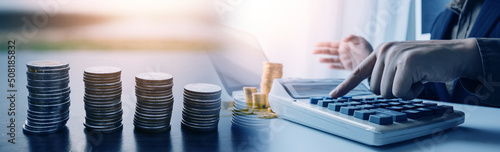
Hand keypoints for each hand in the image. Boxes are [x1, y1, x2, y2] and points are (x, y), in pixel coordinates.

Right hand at [313, 35, 372, 69]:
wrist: (375, 60)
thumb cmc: (368, 48)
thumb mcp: (361, 41)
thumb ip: (352, 38)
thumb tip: (342, 39)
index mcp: (345, 45)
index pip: (331, 44)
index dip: (323, 44)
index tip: (315, 44)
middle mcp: (343, 52)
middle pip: (330, 51)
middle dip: (321, 51)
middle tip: (312, 51)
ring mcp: (345, 59)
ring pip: (332, 59)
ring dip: (325, 59)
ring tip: (319, 60)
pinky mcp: (348, 66)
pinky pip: (339, 66)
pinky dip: (334, 66)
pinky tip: (328, 66)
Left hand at [329, 38, 481, 98]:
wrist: (456, 55)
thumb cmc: (429, 64)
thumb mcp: (403, 65)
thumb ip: (386, 74)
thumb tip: (375, 92)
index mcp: (381, 51)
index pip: (358, 71)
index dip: (346, 86)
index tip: (333, 96)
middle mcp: (385, 50)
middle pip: (375, 89)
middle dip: (393, 92)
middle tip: (410, 80)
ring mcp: (395, 55)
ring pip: (387, 92)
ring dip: (405, 92)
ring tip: (417, 78)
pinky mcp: (407, 62)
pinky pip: (400, 92)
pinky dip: (413, 92)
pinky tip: (422, 79)